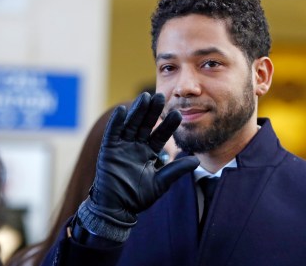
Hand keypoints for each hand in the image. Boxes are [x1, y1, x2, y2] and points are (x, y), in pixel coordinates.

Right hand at [83, 92, 199, 226]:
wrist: (118, 209)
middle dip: (153, 111)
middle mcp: (136, 146)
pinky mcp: (108, 151)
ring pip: (131, 125)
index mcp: (149, 152)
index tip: (179, 114)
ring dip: (137, 111)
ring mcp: (122, 147)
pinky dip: (117, 122)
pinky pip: (112, 133)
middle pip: (146, 125)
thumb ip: (176, 170)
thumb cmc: (138, 198)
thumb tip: (197, 161)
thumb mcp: (161, 183)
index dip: (168, 125)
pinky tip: (123, 110)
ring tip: (145, 97)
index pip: (160, 135)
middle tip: (161, 96)